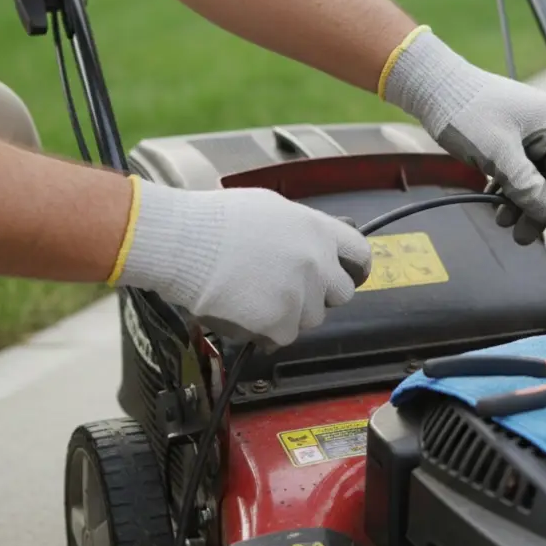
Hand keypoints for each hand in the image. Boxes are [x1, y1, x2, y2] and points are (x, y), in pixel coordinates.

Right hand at [110, 176, 372, 351]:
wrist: (185, 243)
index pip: (360, 254)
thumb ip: (302, 230)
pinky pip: (284, 336)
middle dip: (320, 295)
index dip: (354, 268)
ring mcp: (301, 295)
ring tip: (258, 299)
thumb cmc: (218, 220)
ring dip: (292, 314)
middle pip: (341, 294)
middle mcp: (318, 264)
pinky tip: (246, 314)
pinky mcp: (279, 323)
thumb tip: (312, 245)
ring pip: (312, 318)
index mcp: (319, 230)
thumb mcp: (272, 208)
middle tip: (292, 292)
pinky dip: (268, 331)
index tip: (348, 276)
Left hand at [381, 27, 545, 252]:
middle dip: (537, 210)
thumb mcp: (498, 155)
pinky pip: (517, 169)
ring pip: (533, 178)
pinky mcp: (510, 136)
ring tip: (504, 223)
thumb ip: (527, 187)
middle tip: (523, 239)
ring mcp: (529, 132)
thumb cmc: (467, 114)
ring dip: (520, 203)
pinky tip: (496, 205)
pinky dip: (509, 189)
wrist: (433, 86)